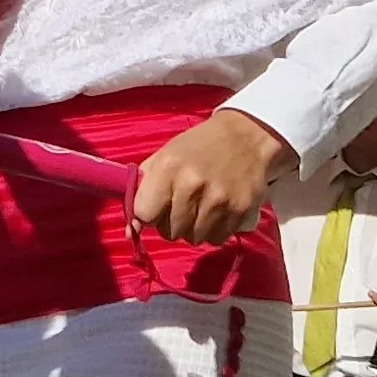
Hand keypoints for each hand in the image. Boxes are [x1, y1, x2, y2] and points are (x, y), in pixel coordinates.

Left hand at [131, 108, 289, 244]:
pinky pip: (217, 238)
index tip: (155, 209)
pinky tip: (217, 212)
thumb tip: (131, 231)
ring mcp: (219, 200)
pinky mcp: (241, 211)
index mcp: (168, 169)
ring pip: (194, 238)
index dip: (147, 215)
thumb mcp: (164, 156)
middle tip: (180, 208)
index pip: (145, 214)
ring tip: (199, 208)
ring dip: (193, 229)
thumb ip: (143, 189)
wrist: (246, 137)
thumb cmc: (198, 147)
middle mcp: (192, 186)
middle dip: (171, 224)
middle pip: (170, 232)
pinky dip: (214, 230)